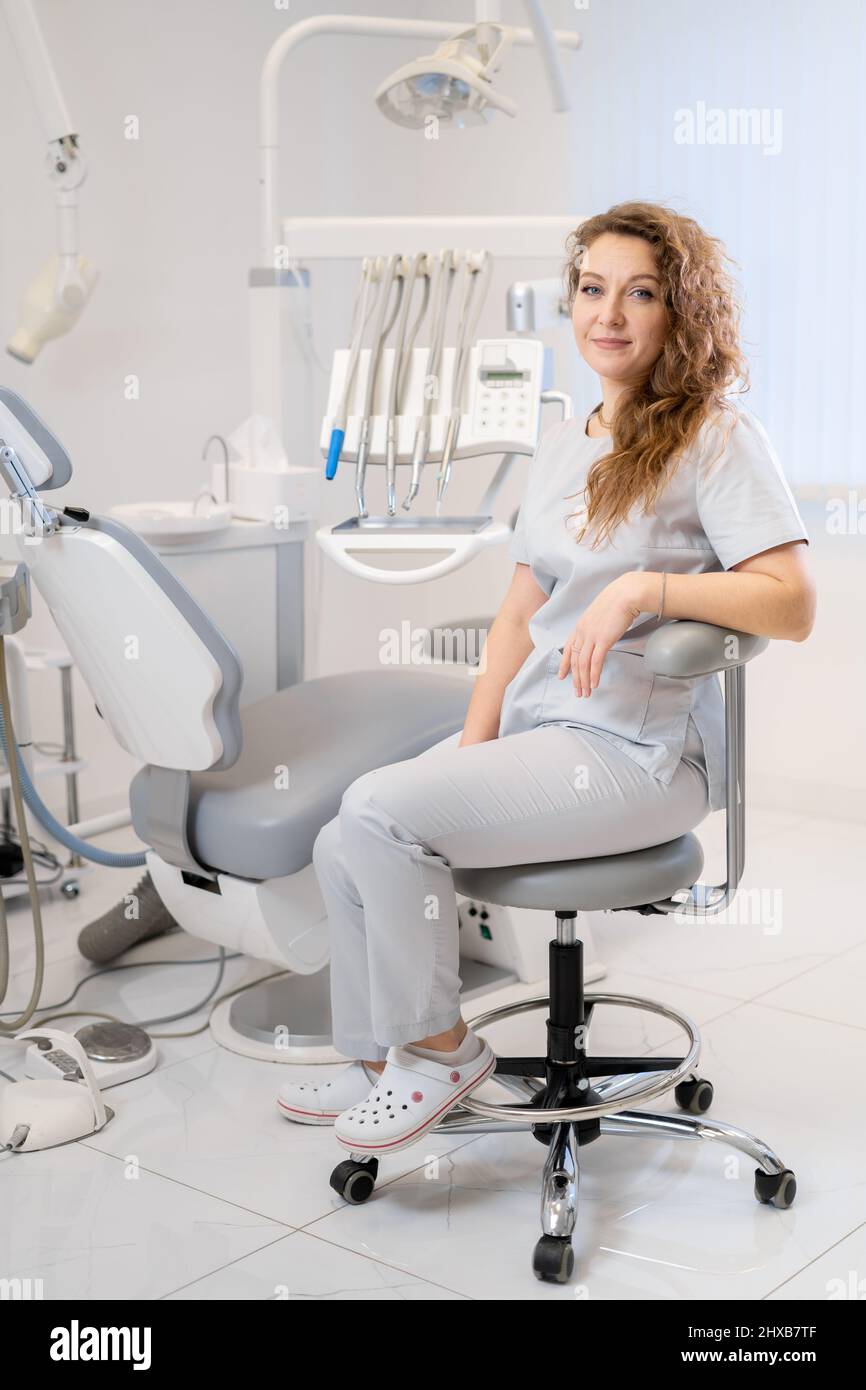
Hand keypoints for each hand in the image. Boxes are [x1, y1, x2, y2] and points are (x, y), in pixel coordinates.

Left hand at [557, 572, 653, 697]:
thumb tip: (598, 637)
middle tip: (578, 692)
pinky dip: (594, 675)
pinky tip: (595, 684)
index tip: (562, 676)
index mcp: (580, 625)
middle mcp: (582, 632)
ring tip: (586, 693)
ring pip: (583, 664)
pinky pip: (596, 662)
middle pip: (575, 660)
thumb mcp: (600, 614)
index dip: (565, 664)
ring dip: (584, 681)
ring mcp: (592, 636)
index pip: (568, 649)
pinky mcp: (603, 640)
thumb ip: (595, 626)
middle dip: (575, 679)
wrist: (626, 594)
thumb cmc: (617, 602)